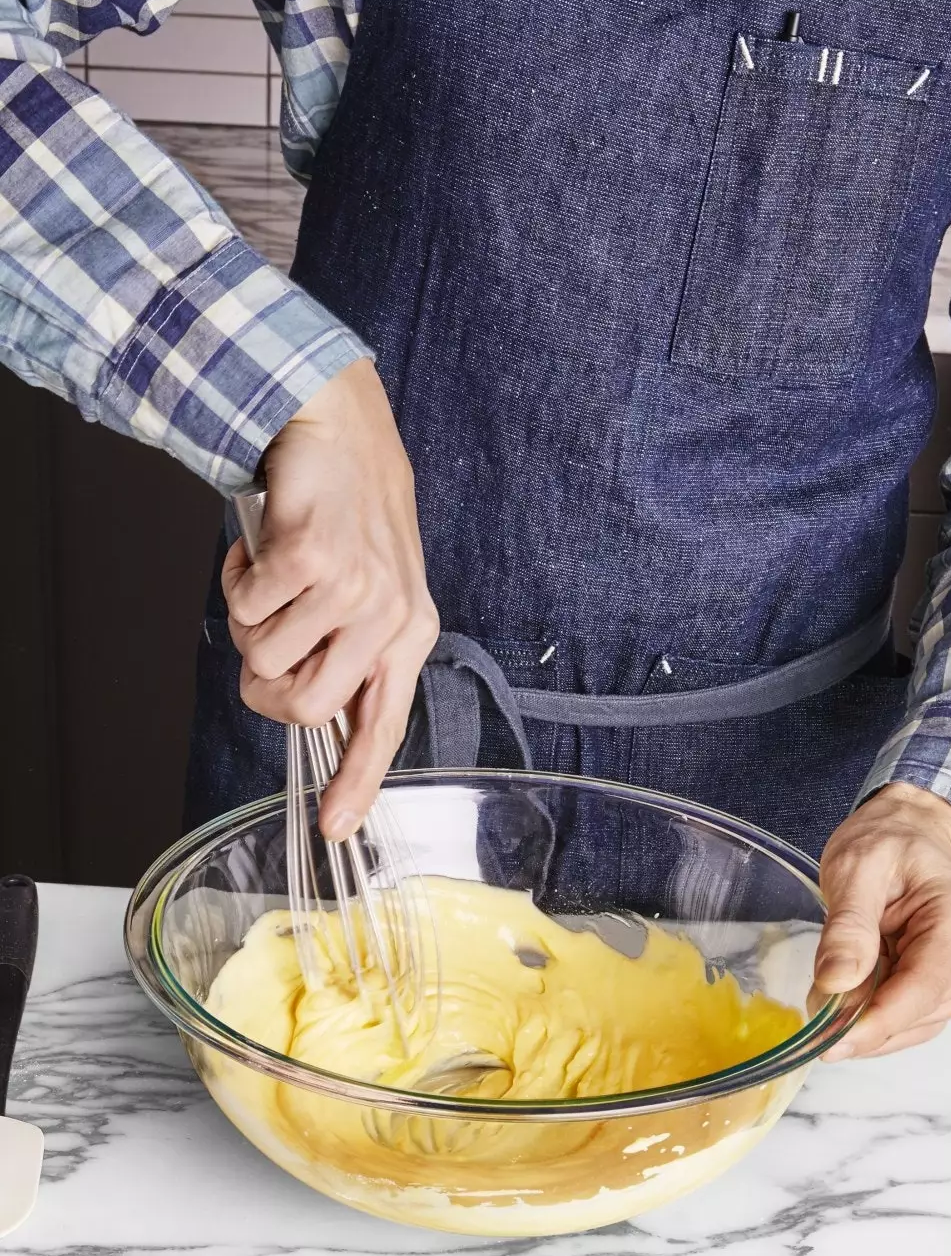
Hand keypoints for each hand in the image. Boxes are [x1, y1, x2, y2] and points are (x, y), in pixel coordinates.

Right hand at [222, 359, 438, 839]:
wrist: (339, 429)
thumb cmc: (349, 515)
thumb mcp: (371, 590)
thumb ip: (348, 651)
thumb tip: (313, 715)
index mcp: (408, 634)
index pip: (383, 724)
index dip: (357, 779)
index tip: (337, 826)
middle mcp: (389, 618)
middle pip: (307, 707)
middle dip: (265, 686)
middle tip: (264, 642)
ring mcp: (354, 587)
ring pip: (266, 658)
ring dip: (249, 622)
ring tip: (271, 581)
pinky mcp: (314, 557)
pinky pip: (247, 607)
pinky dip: (237, 581)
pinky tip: (260, 551)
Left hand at [815, 783, 950, 1058]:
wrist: (907, 833)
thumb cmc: (886, 843)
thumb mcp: (855, 869)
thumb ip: (848, 926)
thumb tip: (836, 983)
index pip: (922, 990)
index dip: (875, 1024)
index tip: (829, 1045)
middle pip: (916, 1014)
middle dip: (862, 1021)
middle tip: (814, 1002)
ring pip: (911, 1026)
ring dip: (866, 1021)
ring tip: (831, 986)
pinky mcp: (944, 989)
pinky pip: (907, 1021)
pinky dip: (873, 1018)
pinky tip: (849, 995)